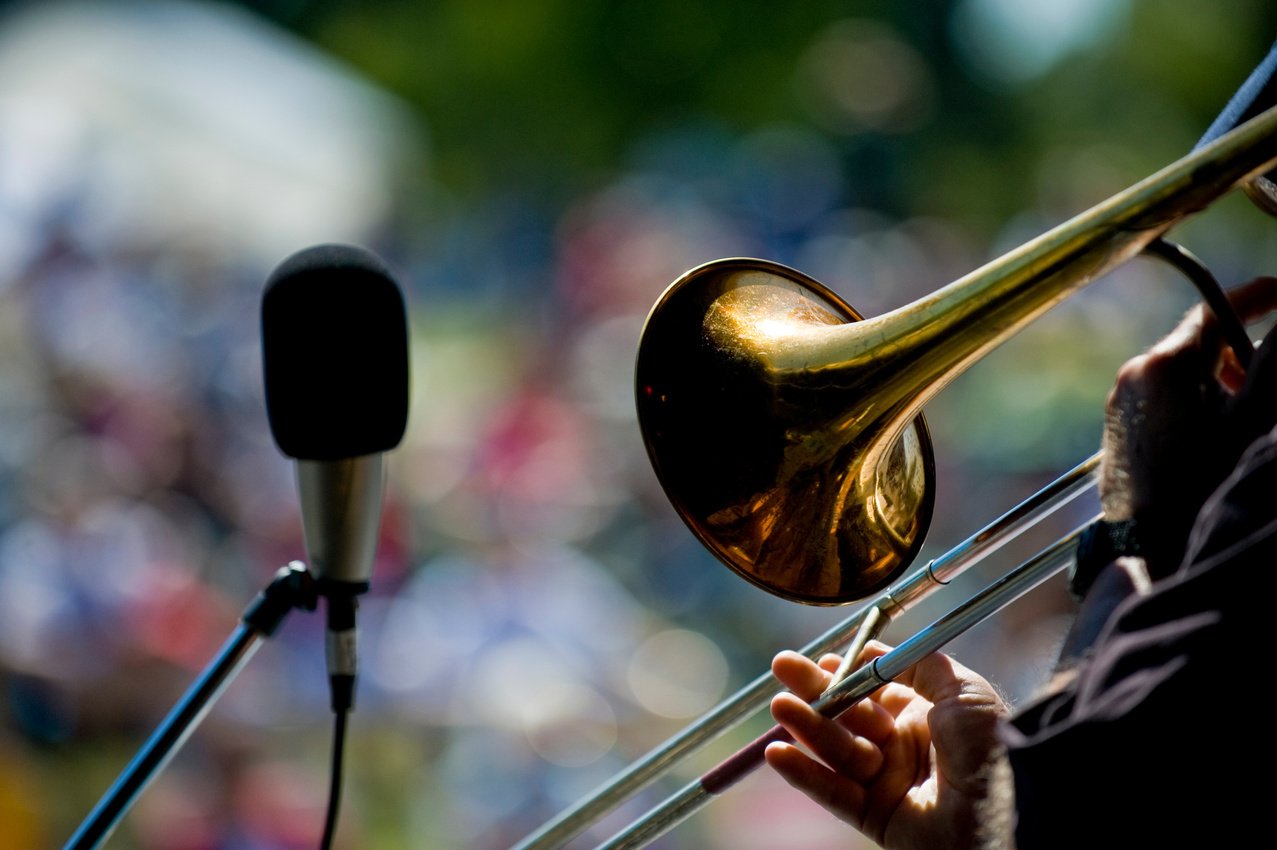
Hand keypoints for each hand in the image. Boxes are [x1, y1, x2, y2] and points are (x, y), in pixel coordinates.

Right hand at [764, 643, 1008, 849]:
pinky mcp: (876, 817)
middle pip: (848, 715)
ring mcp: (888, 782)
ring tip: (779, 705)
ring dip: (806, 726)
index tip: (822, 659)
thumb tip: (875, 651)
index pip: (873, 690)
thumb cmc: (989, 746)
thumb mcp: (963, 689)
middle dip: (815, 690)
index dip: (847, 674)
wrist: (1005, 808)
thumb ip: (919, 664)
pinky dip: (804, 774)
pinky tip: (778, 753)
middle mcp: (903, 747)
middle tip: (782, 667)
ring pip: (837, 749)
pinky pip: (833, 793)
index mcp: (924, 715)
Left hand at [1098, 275, 1276, 576]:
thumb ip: (1274, 363)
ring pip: (1182, 373)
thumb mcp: (1254, 420)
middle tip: (1269, 378)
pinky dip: (1196, 402)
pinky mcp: (1118, 429)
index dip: (1255, 298)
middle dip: (1242, 352)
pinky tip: (1215, 435)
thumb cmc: (1204, 483)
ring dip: (1221, 380)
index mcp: (1164, 364)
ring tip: (1246, 415)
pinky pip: (1163, 399)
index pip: (1214, 310)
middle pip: (1199, 343)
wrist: (1147, 546)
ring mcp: (1121, 403)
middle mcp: (1134, 375)